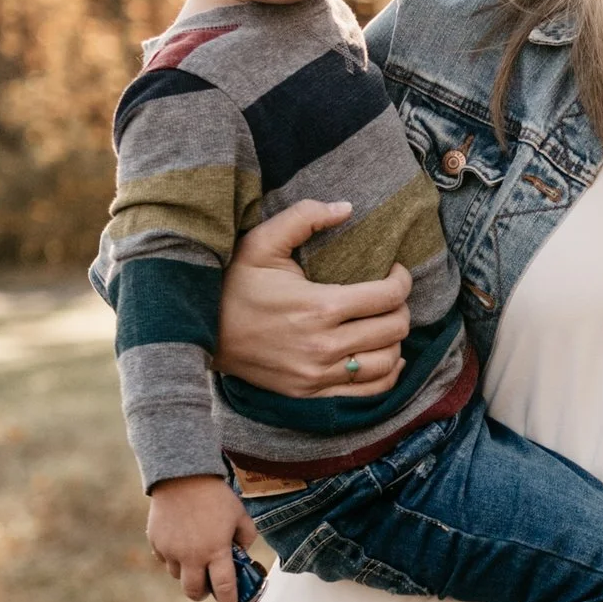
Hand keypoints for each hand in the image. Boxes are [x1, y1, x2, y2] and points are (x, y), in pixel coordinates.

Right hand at [147, 475, 262, 601]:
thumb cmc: (215, 495)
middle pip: (194, 592)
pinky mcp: (157, 543)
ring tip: (196, 553)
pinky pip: (165, 559)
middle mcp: (192, 556)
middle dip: (204, 594)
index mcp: (216, 551)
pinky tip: (182, 540)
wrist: (182, 476)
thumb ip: (246, 537)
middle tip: (210, 585)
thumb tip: (241, 552)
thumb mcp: (240, 514)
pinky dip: (174, 557)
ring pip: (178, 575)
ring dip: (188, 572)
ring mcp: (171, 551)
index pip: (225, 589)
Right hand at [218, 198, 411, 396]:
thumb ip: (304, 217)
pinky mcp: (311, 393)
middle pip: (394, 329)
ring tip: (385, 322)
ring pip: (387, 362)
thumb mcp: (261, 242)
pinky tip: (386, 355)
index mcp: (319, 306)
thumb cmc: (233, 284)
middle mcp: (324, 346)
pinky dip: (387, 374)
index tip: (395, 272)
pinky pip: (369, 392)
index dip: (402, 281)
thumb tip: (347, 208)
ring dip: (395, 340)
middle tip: (390, 295)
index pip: (388, 297)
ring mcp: (318, 374)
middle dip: (401, 307)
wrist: (201, 332)